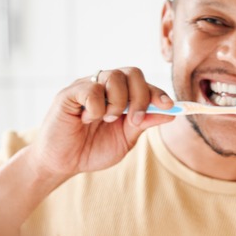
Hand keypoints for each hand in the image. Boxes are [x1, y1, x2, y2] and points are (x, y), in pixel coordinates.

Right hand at [28, 67, 174, 180]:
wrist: (64, 163)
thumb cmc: (93, 149)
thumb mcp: (125, 139)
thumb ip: (144, 123)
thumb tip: (171, 113)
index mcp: (121, 95)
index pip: (144, 84)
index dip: (158, 93)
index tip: (169, 106)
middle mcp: (105, 86)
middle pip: (133, 72)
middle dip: (141, 97)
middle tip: (134, 120)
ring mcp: (87, 86)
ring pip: (114, 77)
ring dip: (117, 103)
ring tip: (107, 120)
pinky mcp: (69, 93)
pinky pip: (92, 89)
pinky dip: (96, 108)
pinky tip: (86, 119)